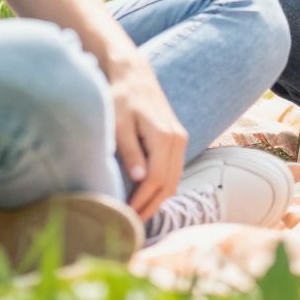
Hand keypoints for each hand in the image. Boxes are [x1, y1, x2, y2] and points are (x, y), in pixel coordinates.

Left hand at [109, 57, 188, 219]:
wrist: (134, 75)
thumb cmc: (121, 97)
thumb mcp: (119, 124)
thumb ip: (130, 150)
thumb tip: (140, 178)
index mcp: (164, 136)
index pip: (156, 179)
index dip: (142, 201)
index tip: (124, 216)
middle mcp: (178, 139)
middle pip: (169, 184)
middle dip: (150, 207)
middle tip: (130, 224)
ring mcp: (180, 139)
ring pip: (174, 180)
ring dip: (157, 200)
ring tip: (136, 215)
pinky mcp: (176, 140)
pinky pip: (173, 171)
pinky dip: (162, 187)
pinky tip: (145, 196)